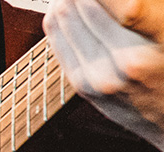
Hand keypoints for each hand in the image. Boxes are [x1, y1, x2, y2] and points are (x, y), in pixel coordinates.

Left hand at [46, 0, 163, 151]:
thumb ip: (149, 7)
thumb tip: (123, 1)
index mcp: (162, 40)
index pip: (123, 5)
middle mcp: (127, 61)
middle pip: (84, 1)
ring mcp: (99, 76)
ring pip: (63, 14)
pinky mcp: (82, 86)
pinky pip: (56, 36)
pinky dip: (60, 13)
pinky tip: (72, 5)